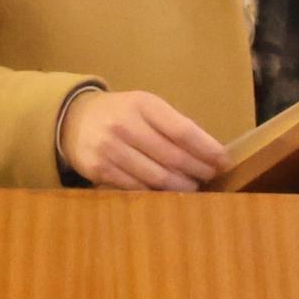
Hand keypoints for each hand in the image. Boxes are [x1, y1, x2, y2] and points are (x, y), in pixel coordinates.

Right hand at [60, 88, 224, 191]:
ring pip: (157, 177)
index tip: (223, 161)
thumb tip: (212, 154)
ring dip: (182, 186)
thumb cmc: (124, 114)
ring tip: (192, 186)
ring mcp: (109, 148)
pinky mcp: (98, 169)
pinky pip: (138, 188)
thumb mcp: (147, 107)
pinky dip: (158, 193)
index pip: (183, 131)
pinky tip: (168, 191)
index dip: (208, 150)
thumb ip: (175, 126)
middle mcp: (124, 124)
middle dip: (198, 171)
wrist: (75, 119)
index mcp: (143, 105)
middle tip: (209, 177)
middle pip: (173, 157)